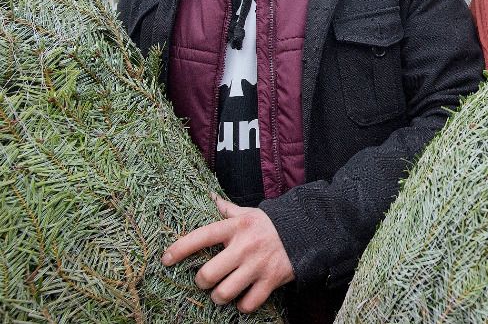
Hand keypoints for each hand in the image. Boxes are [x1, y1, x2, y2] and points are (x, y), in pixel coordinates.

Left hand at [162, 193, 293, 312]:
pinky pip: (248, 303)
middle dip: (202, 282)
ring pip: (224, 293)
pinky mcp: (272, 280)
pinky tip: (243, 298)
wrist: (306, 230)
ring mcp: (258, 265)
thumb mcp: (248, 213)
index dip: (180, 249)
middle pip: (208, 274)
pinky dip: (242, 305)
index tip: (166, 259)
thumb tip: (209, 196)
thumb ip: (227, 209)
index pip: (201, 237)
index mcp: (236, 227)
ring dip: (219, 297)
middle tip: (206, 280)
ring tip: (222, 292)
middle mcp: (245, 246)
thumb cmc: (269, 225)